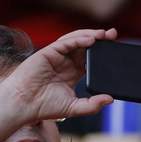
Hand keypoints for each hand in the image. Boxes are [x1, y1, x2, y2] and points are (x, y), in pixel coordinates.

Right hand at [0, 28, 115, 124]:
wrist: (24, 104)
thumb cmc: (44, 106)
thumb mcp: (74, 107)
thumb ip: (92, 105)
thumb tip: (110, 99)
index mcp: (73, 72)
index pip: (91, 59)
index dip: (103, 53)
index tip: (116, 49)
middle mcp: (66, 62)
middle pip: (86, 46)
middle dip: (100, 39)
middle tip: (114, 35)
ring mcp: (57, 56)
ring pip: (76, 40)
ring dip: (90, 35)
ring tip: (104, 34)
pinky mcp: (48, 52)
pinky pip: (65, 43)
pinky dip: (78, 40)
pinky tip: (90, 40)